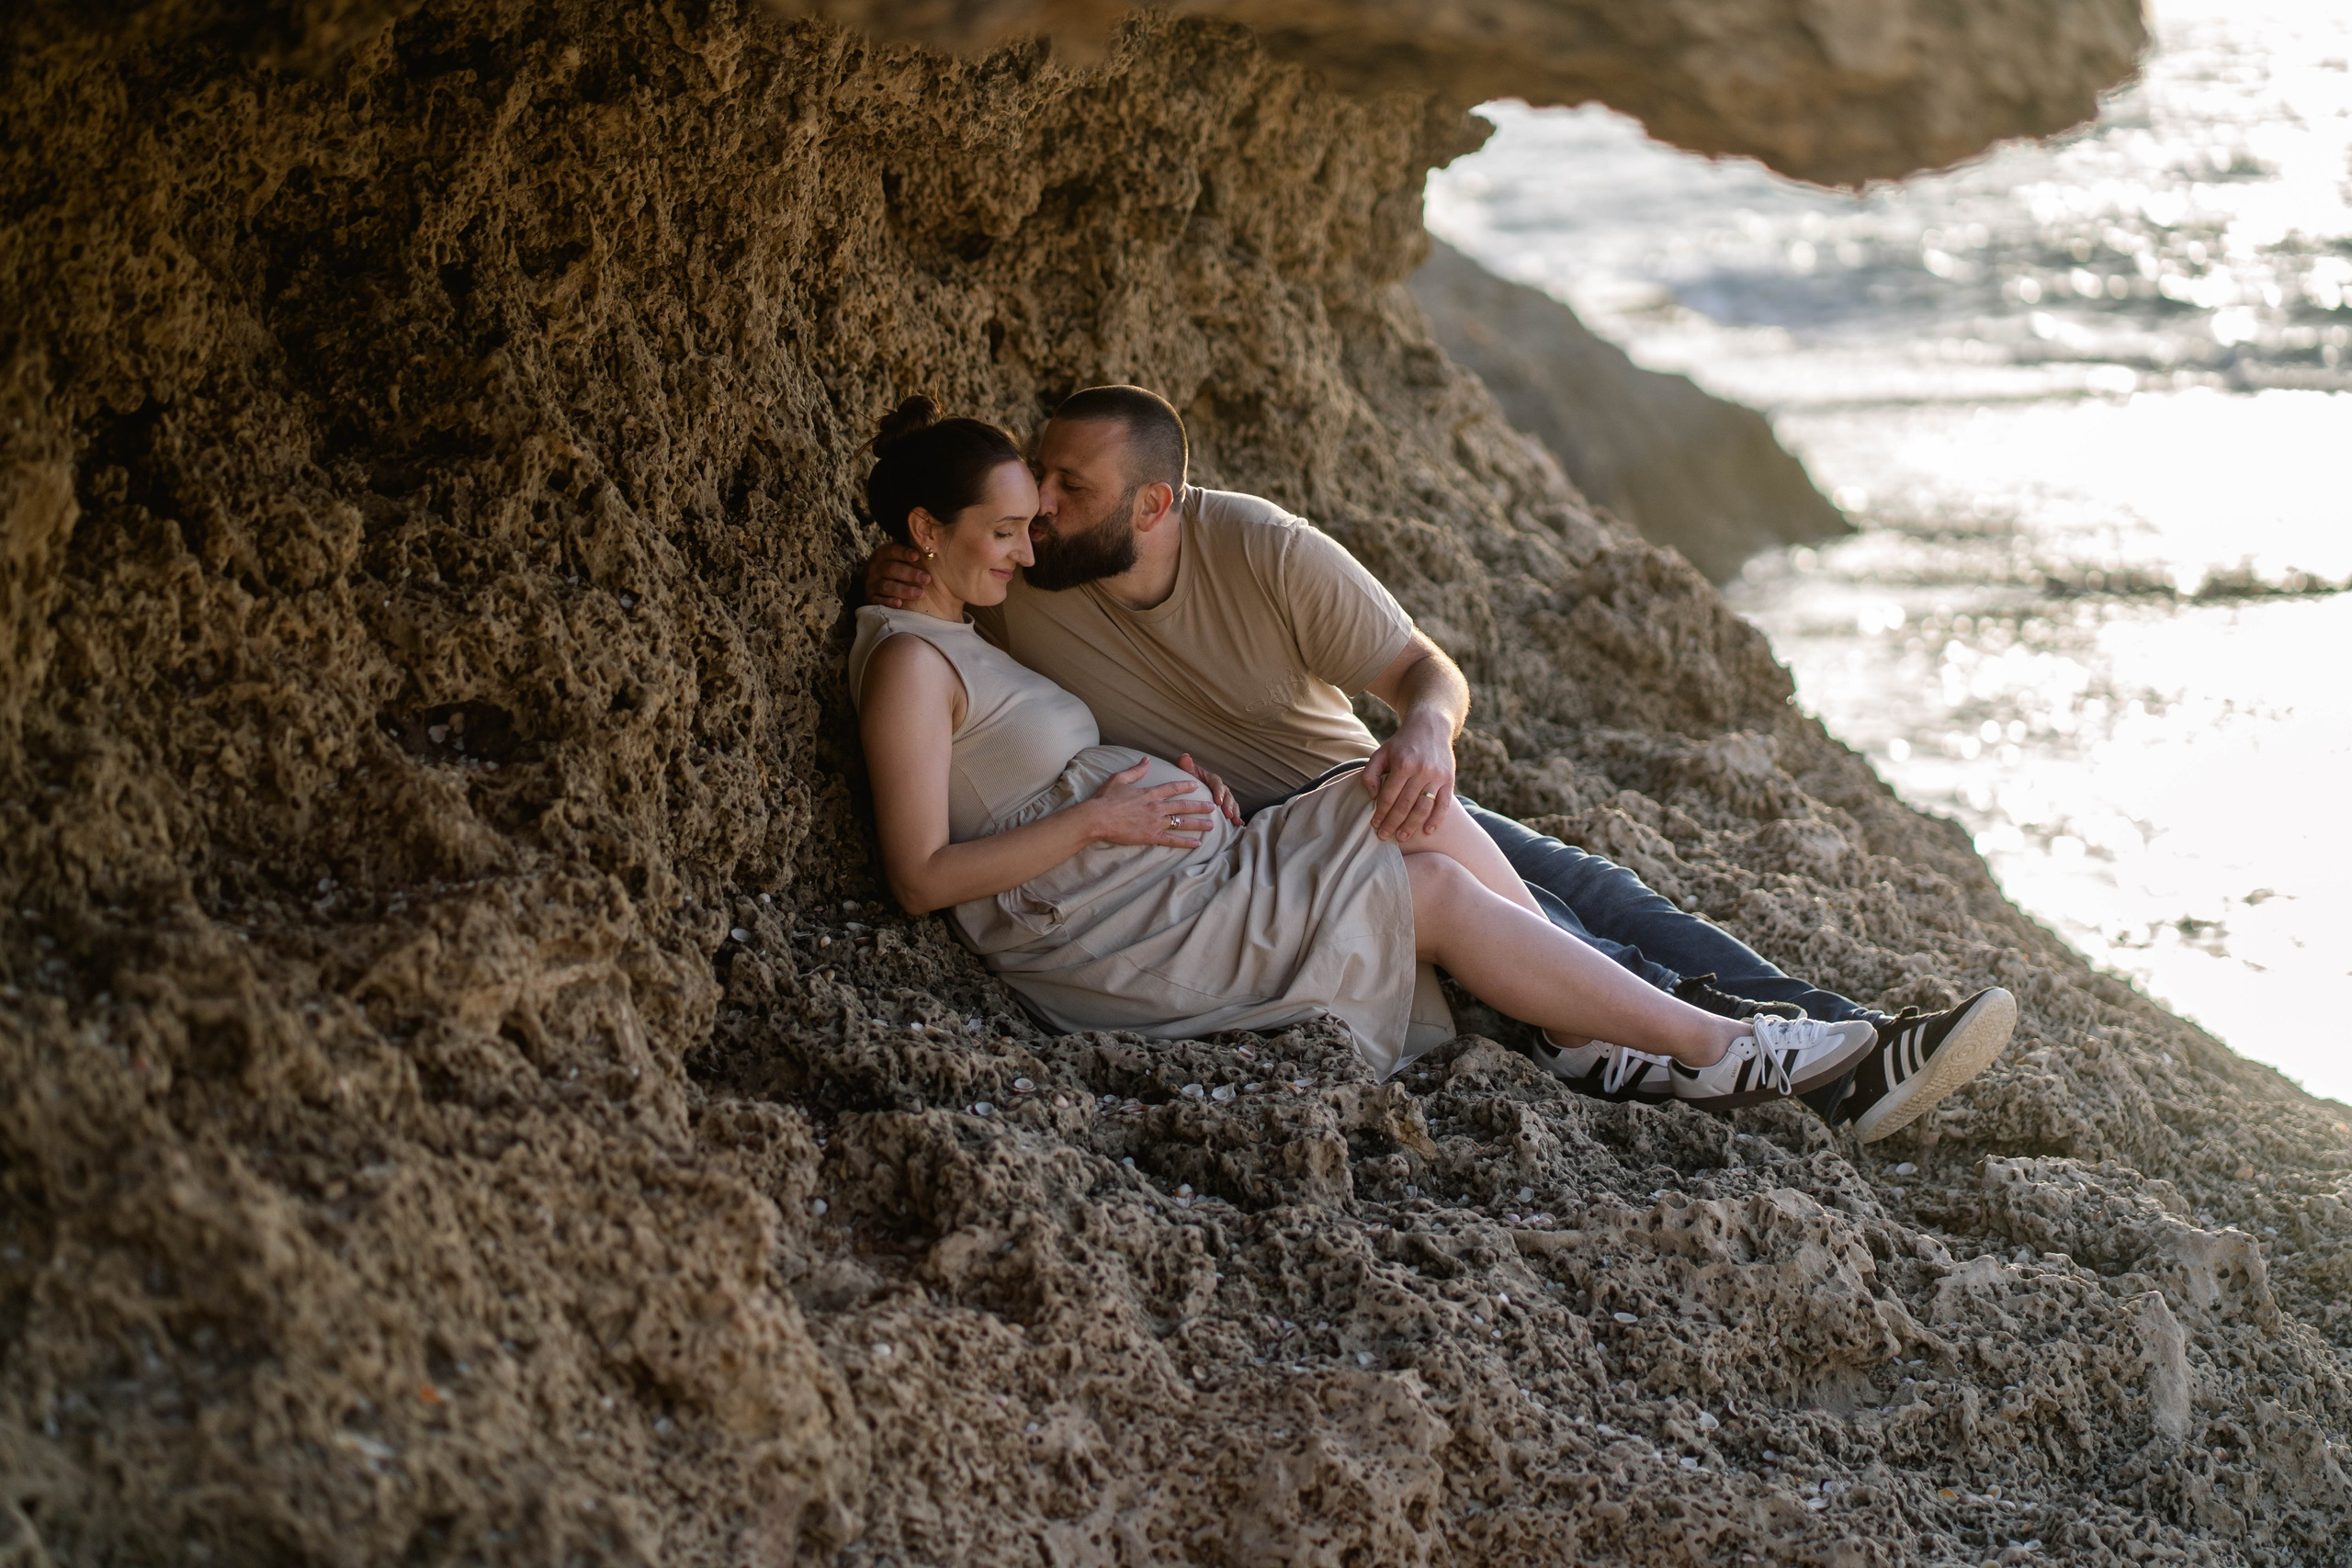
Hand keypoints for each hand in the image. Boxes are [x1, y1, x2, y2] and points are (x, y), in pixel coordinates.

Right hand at [864, 541, 930, 608]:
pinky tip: (900, 604)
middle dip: (910, 574)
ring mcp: (871, 584)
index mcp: (882, 554)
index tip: (917, 556)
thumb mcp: (899, 556)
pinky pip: (878, 601)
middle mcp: (875, 568)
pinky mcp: (870, 598)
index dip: (904, 553)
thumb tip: (931, 544)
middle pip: (892, 569)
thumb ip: (912, 550)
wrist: (872, 582)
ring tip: (921, 594)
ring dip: (904, 590)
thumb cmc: (895, 567)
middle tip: (927, 579)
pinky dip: (889, 602)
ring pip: (887, 586)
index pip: (892, 551)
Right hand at [1083, 760, 1213, 847]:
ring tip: (1211, 826)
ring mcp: (1155, 822)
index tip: (1196, 785)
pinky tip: (1197, 844)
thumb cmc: (1105, 799)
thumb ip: (1136, 770)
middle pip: (1184, 806)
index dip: (1186, 785)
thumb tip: (1146, 760)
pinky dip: (1185, 842)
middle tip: (1212, 807)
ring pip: (1182, 823)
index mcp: (1150, 793)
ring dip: (1198, 824)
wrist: (1098, 818)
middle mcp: (1157, 807)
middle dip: (1200, 806)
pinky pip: (1172, 840)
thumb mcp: (1119, 779)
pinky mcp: (1151, 836)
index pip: (1173, 788)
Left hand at [1175, 753, 1241, 825]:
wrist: (1190, 788)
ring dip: (1235, 812)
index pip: (1217, 784)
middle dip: (1229, 805)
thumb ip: (1186, 765)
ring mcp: (1224, 798)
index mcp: (1212, 779)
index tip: (1218, 801)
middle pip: (1227, 795)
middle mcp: (1220, 788)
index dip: (1218, 792)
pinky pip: (1233, 811)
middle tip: (1228, 814)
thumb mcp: (1186, 772)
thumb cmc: (1188, 779)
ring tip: (1235, 821)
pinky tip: (1239, 824)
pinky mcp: (1225, 806)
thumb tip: (1185, 757)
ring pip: (1232, 804)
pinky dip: (1237, 817)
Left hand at [1361, 711, 1456, 841]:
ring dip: (1412, 825)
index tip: (1375, 825)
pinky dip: (1437, 819)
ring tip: (1402, 837)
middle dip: (1393, 823)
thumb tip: (1372, 796)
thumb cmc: (1401, 744)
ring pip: (1423, 807)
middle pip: (1405, 805)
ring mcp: (1437, 776)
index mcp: (1402, 764)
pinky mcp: (1449, 779)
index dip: (1380, 813)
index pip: (1388, 796)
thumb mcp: (1381, 753)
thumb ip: (1370, 774)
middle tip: (1384, 837)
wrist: (1430, 727)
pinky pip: (1444, 804)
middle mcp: (1421, 771)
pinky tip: (1428, 831)